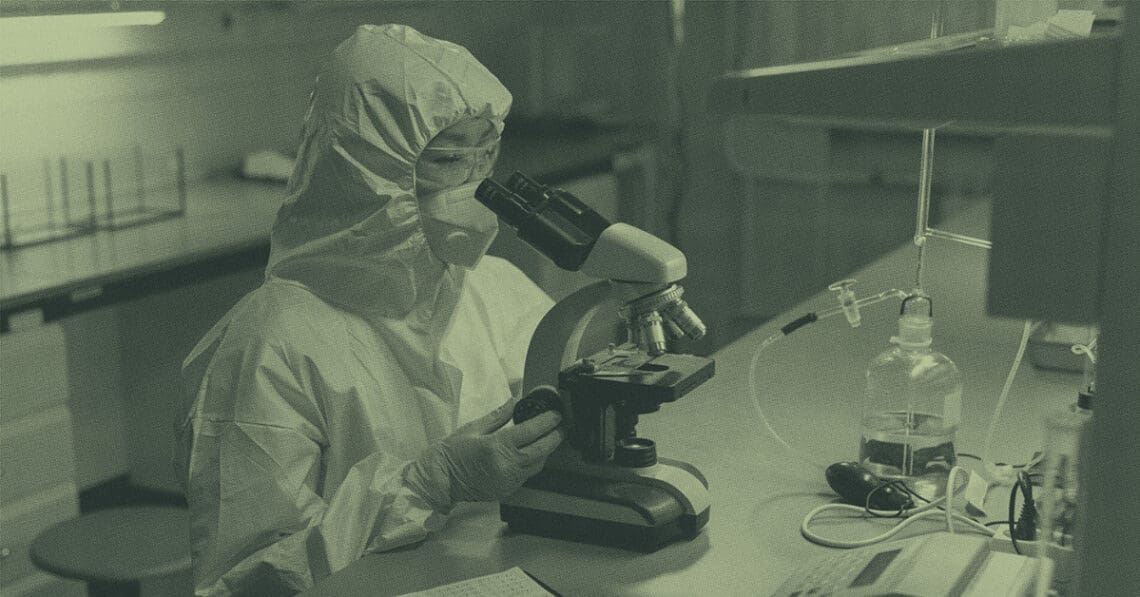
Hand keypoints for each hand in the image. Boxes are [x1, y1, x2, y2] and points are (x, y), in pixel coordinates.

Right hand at [406, 401, 563, 510]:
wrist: (438, 481)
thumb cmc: (451, 452)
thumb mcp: (473, 428)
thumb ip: (499, 416)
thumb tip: (516, 401)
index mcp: (496, 447)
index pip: (531, 431)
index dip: (547, 421)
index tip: (556, 413)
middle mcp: (506, 465)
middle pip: (542, 450)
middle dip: (556, 436)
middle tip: (562, 425)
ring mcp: (508, 480)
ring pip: (538, 464)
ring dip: (547, 450)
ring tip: (551, 436)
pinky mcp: (507, 489)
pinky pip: (528, 474)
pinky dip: (534, 461)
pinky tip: (534, 451)